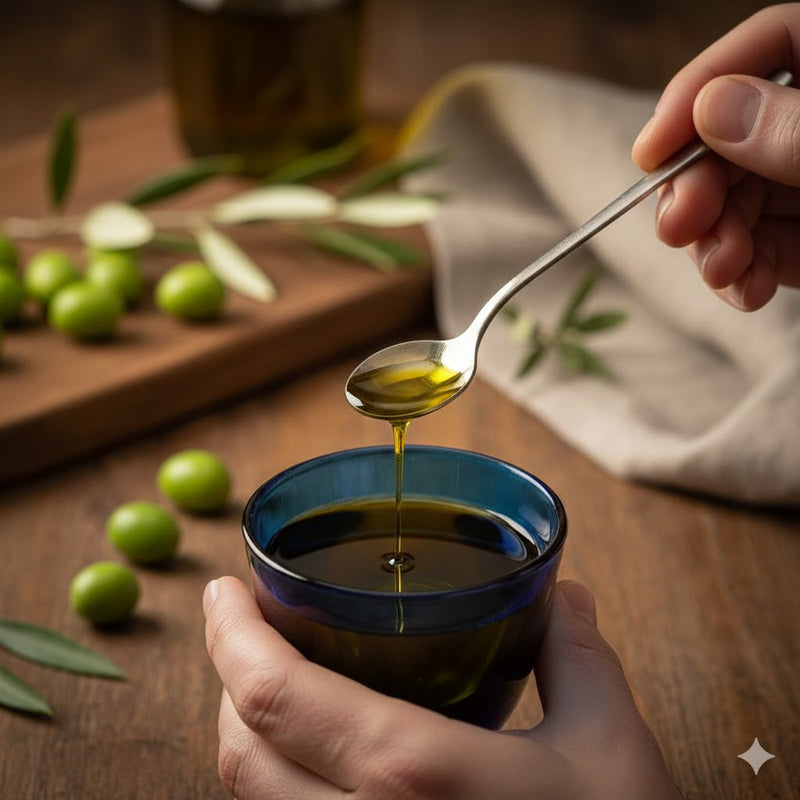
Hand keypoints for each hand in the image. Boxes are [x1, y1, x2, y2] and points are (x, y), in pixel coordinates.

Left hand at [203, 576, 680, 798]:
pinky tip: (314, 769)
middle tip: (251, 632)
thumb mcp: (608, 746)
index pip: (275, 693)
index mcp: (410, 777)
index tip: (224, 590)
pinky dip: (275, 793)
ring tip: (274, 691)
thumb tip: (562, 594)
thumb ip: (575, 653)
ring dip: (247, 741)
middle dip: (229, 683)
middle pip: (239, 753)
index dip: (231, 634)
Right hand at [632, 3, 799, 310]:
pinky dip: (743, 275)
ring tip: (725, 272)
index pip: (762, 51)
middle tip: (681, 226)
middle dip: (699, 189)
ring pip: (735, 201)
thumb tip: (714, 107)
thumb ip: (798, 129)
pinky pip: (760, 249)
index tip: (651, 150)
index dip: (695, 95)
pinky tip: (746, 290)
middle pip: (732, 138)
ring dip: (715, 244)